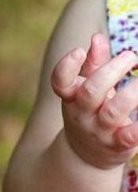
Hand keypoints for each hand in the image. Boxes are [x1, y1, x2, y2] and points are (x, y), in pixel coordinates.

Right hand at [51, 33, 137, 169]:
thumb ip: (93, 62)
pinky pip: (131, 136)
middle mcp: (82, 113)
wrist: (87, 154)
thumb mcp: (86, 86)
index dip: (67, 66)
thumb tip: (97, 37)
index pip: (60, 81)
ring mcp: (99, 131)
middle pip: (92, 91)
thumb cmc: (90, 108)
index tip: (78, 50)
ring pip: (114, 112)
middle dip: (111, 71)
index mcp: (71, 96)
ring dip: (132, 94)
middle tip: (130, 55)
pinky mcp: (118, 146)